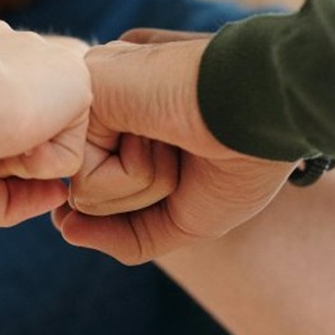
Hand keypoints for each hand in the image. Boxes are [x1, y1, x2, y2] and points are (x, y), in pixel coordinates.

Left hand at [53, 30, 294, 264]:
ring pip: (84, 196)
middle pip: (89, 201)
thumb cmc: (244, 157)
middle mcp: (101, 107)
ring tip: (178, 136)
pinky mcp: (82, 102)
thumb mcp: (185, 214)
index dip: (150, 198)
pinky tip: (162, 131)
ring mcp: (91, 102)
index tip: (192, 158)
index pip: (102, 194)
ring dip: (147, 183)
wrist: (269, 112)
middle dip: (149, 193)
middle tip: (188, 146)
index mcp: (123, 119)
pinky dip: (135, 175)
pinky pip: (86, 182)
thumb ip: (127, 232)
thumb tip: (65, 229)